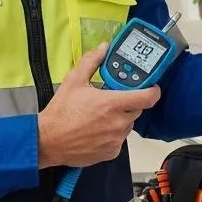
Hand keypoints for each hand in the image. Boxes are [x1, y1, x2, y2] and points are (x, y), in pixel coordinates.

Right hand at [38, 44, 160, 168]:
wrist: (48, 142)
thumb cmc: (60, 114)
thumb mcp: (74, 81)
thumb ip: (91, 61)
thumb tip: (103, 48)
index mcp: (112, 104)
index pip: (147, 97)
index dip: (153, 90)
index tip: (151, 87)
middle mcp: (118, 123)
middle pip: (136, 109)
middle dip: (128, 103)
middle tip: (112, 100)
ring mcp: (116, 140)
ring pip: (127, 125)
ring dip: (119, 119)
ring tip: (99, 116)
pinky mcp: (111, 152)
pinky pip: (118, 140)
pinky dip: (111, 134)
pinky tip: (96, 130)